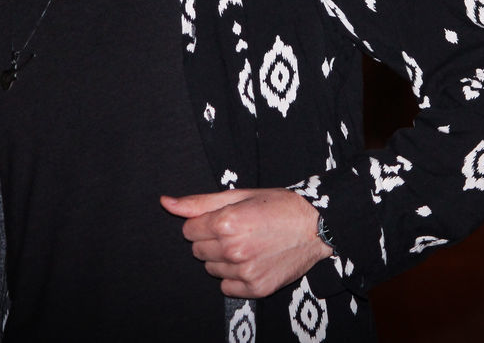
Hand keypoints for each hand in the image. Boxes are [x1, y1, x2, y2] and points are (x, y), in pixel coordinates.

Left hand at [160, 187, 333, 298]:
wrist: (317, 227)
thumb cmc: (279, 205)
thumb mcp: (240, 195)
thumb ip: (199, 202)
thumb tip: (165, 203)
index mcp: (226, 222)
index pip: (189, 230)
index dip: (204, 223)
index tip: (223, 219)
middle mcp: (233, 249)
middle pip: (197, 251)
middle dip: (211, 240)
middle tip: (238, 231)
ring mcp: (245, 271)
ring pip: (211, 269)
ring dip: (223, 259)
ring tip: (248, 245)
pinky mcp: (256, 288)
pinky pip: (226, 288)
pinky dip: (235, 277)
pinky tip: (253, 261)